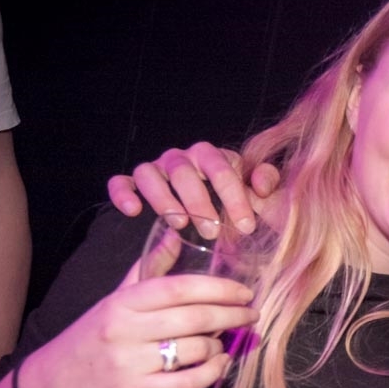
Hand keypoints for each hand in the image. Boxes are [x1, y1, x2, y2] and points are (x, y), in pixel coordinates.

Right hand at [14, 260, 258, 387]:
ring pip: (193, 350)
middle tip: (250, 316)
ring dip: (219, 346)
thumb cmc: (92, 337)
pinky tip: (220, 365)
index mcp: (124, 301)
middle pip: (194, 318)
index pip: (179, 288)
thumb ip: (148, 268)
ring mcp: (130, 362)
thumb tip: (175, 233)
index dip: (218, 288)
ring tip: (225, 343)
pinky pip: (185, 383)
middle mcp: (126, 329)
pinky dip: (211, 373)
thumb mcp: (116, 298)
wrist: (52, 385)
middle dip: (231, 316)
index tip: (244, 292)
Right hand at [107, 142, 281, 233]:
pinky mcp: (135, 183)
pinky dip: (123, 193)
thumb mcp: (257, 193)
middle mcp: (182, 158)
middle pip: (184, 171)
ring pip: (149, 173)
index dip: (234, 196)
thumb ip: (267, 184)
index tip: (246, 226)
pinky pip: (121, 181)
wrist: (210, 208)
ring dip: (163, 199)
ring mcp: (157, 169)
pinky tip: (133, 211)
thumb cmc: (235, 200)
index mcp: (213, 156)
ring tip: (179, 224)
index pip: (222, 168)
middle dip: (198, 202)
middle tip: (211, 231)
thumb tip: (260, 185)